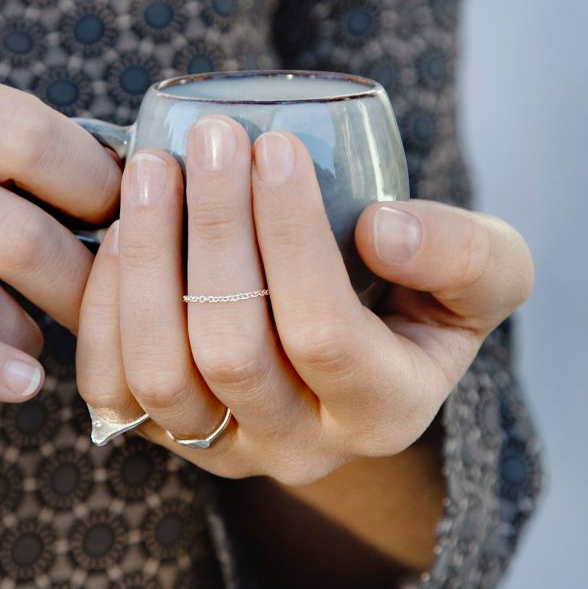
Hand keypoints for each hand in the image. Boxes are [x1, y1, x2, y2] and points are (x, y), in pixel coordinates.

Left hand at [76, 115, 533, 485]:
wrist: (347, 358)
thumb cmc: (414, 305)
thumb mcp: (482, 277)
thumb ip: (464, 255)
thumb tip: (383, 232)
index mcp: (383, 414)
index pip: (323, 333)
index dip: (291, 237)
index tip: (273, 145)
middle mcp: (296, 448)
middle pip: (232, 353)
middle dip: (213, 234)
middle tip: (207, 140)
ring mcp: (219, 447)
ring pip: (160, 374)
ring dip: (146, 261)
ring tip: (152, 170)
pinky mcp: (159, 432)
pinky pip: (110, 383)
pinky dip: (105, 303)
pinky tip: (121, 229)